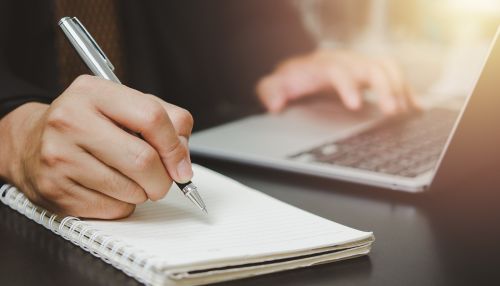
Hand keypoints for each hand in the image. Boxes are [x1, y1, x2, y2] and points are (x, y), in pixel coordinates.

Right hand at [0, 75, 193, 218]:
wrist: (31, 142)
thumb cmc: (87, 123)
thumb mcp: (123, 106)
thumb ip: (165, 121)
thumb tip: (183, 161)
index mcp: (93, 92)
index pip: (152, 117)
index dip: (175, 146)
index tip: (181, 164)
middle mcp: (71, 121)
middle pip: (143, 160)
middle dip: (163, 179)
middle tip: (161, 180)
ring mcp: (60, 157)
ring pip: (130, 190)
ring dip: (142, 193)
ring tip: (129, 179)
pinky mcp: (56, 190)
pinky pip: (113, 209)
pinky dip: (123, 205)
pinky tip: (110, 189)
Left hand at [257, 50, 417, 114]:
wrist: (302, 70)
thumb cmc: (290, 79)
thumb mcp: (274, 84)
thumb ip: (270, 91)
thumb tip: (275, 105)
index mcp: (322, 64)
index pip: (338, 69)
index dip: (348, 85)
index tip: (355, 105)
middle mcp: (346, 60)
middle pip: (371, 66)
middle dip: (384, 87)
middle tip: (391, 111)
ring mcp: (361, 65)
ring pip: (387, 68)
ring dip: (399, 88)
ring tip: (405, 112)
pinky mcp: (371, 74)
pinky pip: (394, 76)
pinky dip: (406, 91)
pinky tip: (414, 108)